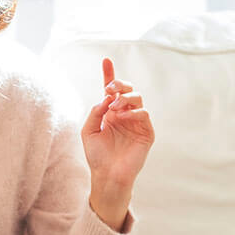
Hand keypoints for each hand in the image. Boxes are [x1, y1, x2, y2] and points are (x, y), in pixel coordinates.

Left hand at [80, 58, 154, 188]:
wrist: (107, 174)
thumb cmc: (96, 155)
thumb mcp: (88, 130)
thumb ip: (95, 112)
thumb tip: (105, 97)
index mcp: (110, 112)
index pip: (111, 91)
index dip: (109, 75)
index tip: (106, 60)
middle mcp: (124, 114)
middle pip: (126, 90)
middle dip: (119, 84)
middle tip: (110, 88)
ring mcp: (136, 122)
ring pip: (137, 98)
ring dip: (125, 98)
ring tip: (114, 107)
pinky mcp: (146, 132)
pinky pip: (144, 113)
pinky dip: (133, 112)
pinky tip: (122, 117)